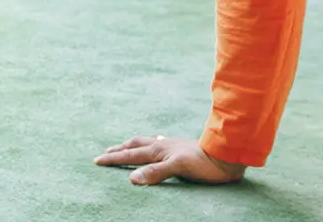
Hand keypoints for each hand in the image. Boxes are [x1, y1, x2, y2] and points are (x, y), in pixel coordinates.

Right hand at [95, 136, 246, 185]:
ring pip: (145, 143)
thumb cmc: (203, 164)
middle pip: (134, 145)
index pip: (130, 155)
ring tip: (124, 146)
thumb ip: (155, 172)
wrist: (225, 155)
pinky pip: (158, 144)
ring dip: (132, 145)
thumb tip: (131, 178)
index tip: (97, 161)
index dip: (113, 159)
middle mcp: (161, 145)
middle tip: (105, 153)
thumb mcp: (178, 168)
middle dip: (118, 150)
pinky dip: (149, 145)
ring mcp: (171, 145)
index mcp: (158, 150)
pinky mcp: (180, 148)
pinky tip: (154, 145)